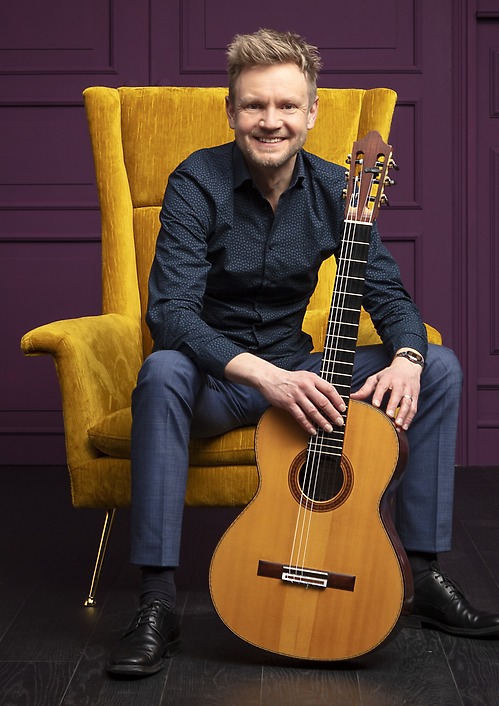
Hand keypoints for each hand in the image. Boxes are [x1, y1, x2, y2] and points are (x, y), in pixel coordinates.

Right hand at [224, 353, 345, 434]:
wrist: (270, 378)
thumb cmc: (290, 379)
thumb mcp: (306, 376)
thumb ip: (318, 385)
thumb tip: (332, 399)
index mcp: (312, 378)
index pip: (329, 389)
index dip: (338, 400)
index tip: (343, 409)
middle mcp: (305, 386)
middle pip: (323, 402)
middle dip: (333, 414)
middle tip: (339, 422)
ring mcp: (296, 395)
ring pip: (313, 411)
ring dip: (322, 421)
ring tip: (329, 429)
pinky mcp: (288, 403)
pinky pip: (300, 417)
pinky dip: (307, 425)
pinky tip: (313, 431)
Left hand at [350, 355, 421, 429]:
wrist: (407, 367)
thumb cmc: (389, 374)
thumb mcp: (376, 378)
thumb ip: (365, 389)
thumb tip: (351, 397)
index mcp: (388, 378)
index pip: (383, 386)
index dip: (379, 395)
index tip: (375, 404)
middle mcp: (400, 383)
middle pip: (397, 394)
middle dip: (393, 405)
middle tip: (389, 415)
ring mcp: (409, 390)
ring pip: (408, 403)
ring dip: (403, 414)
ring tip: (398, 425)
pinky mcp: (415, 396)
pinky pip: (414, 408)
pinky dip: (409, 418)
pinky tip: (404, 427)